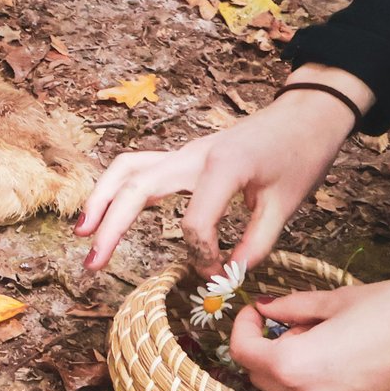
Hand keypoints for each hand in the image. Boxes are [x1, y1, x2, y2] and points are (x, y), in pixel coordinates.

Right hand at [75, 78, 363, 271]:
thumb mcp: (286, 205)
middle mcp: (192, 155)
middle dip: (110, 226)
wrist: (306, 114)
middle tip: (93, 264)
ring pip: (126, 169)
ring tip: (83, 232)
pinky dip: (116, 188)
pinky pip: (137, 166)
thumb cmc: (300, 155)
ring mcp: (182, 152)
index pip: (193, 222)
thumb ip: (255, 244)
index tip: (216, 272)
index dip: (201, 254)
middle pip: (136, 188)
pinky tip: (105, 212)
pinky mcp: (181, 156)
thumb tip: (226, 276)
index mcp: (222, 167)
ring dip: (100, 200)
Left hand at [229, 280, 389, 390]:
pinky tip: (361, 357)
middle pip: (266, 379)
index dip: (243, 327)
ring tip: (334, 336)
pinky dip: (334, 381)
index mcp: (296, 368)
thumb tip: (266, 307)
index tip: (255, 311)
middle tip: (294, 321)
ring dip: (301, 368)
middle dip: (269, 351)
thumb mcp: (339, 299)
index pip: (243, 353)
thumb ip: (293, 307)